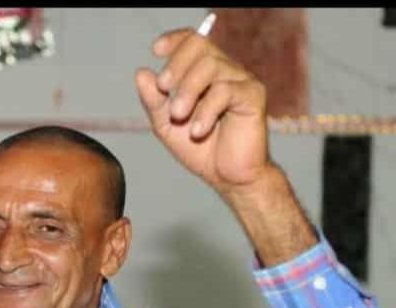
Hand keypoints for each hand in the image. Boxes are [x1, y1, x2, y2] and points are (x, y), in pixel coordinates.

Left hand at [135, 27, 269, 195]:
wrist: (228, 178)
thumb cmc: (201, 150)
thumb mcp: (167, 125)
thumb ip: (154, 101)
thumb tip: (142, 73)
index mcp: (205, 73)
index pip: (192, 41)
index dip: (174, 40)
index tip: (156, 50)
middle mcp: (225, 71)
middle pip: (200, 46)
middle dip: (176, 65)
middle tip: (163, 88)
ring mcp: (241, 81)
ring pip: (211, 66)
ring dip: (188, 90)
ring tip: (178, 115)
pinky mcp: (253, 96)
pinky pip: (226, 90)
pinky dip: (207, 110)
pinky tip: (197, 130)